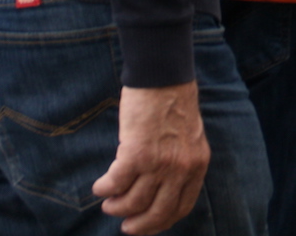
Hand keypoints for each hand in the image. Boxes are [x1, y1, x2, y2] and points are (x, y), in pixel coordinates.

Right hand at [94, 83, 208, 235]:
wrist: (163, 75)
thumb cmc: (173, 101)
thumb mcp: (189, 137)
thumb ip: (181, 162)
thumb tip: (162, 188)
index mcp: (197, 165)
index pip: (181, 207)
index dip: (161, 222)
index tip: (147, 225)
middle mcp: (180, 168)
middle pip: (158, 212)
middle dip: (139, 225)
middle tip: (126, 227)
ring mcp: (159, 163)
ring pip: (134, 202)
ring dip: (117, 207)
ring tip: (109, 204)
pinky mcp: (136, 153)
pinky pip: (115, 183)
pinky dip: (104, 189)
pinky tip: (99, 188)